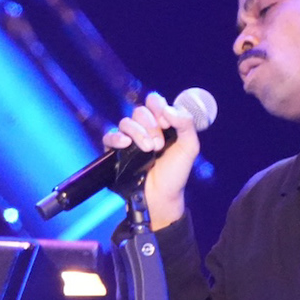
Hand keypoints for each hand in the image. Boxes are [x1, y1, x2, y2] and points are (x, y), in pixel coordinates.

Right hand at [103, 91, 199, 228]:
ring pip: (126, 122)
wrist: (161, 197)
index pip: (154, 101)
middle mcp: (144, 128)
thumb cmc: (175, 174)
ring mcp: (129, 139)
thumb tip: (168, 109)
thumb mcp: (189, 147)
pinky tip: (126, 144)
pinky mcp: (116, 152)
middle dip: (151, 126)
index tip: (166, 123)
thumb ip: (186, 123)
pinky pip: (110, 136)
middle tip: (159, 145)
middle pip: (140, 111)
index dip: (158, 106)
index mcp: (161, 123)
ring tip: (149, 150)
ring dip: (138, 133)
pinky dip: (116, 137)